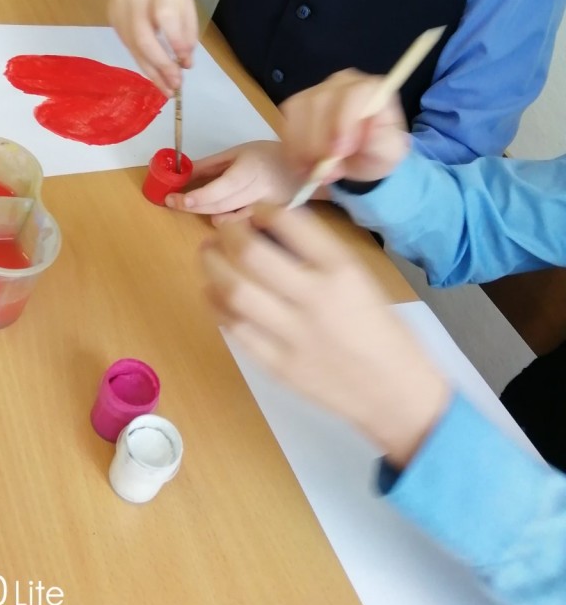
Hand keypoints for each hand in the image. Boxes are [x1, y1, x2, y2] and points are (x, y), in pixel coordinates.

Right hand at [93, 0, 197, 94]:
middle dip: (161, 66)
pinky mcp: (113, 22)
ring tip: (168, 89)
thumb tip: (185, 62)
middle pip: (144, 38)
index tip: (186, 61)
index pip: (165, 16)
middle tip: (176, 84)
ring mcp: (120, 11)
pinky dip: (144, 65)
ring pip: (134, 48)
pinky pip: (129, 49)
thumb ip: (187, 29)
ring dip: (152, 73)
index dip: (176, 41)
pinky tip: (156, 77)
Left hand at [165, 141, 302, 224]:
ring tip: (189, 205)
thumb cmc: (269, 156)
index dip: (199, 196)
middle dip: (192, 206)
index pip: (223, 188)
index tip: (176, 199)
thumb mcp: (239, 152)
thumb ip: (211, 165)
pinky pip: (241, 227)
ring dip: (205, 214)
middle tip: (172, 202)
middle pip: (220, 207)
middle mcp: (259, 193)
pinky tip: (215, 214)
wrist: (306, 170)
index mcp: (250, 171)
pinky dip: (225, 223)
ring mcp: (266, 212)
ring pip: (229, 221)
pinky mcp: (269, 223)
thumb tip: (183, 172)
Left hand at [200, 204, 449, 467]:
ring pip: (234, 290)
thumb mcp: (360, 279)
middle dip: (228, 234)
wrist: (396, 393)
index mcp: (342, 271)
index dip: (262, 211)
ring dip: (212, 266)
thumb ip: (317, 256)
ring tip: (209, 254)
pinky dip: (217, 304)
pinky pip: (235, 329)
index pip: (290, 224)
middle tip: (223, 230)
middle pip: (252, 254)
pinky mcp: (277, 366)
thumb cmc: (381, 330)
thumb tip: (269, 230)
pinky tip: (214, 292)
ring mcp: (293, 335)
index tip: (254, 212)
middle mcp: (315, 298)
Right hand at [279, 70, 408, 184]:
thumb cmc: (377, 151)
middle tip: (324, 170)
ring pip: (299, 110)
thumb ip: (381, 142)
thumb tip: (368, 133)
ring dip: (302, 145)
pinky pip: (287, 121)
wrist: (359, 157)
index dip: (344, 122)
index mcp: (371, 89)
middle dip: (318, 140)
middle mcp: (342, 83)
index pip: (355, 93)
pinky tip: (302, 162)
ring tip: (313, 170)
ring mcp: (316, 90)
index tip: (339, 152)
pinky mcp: (297, 104)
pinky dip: (291, 146)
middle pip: (320, 100)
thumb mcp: (389, 152)